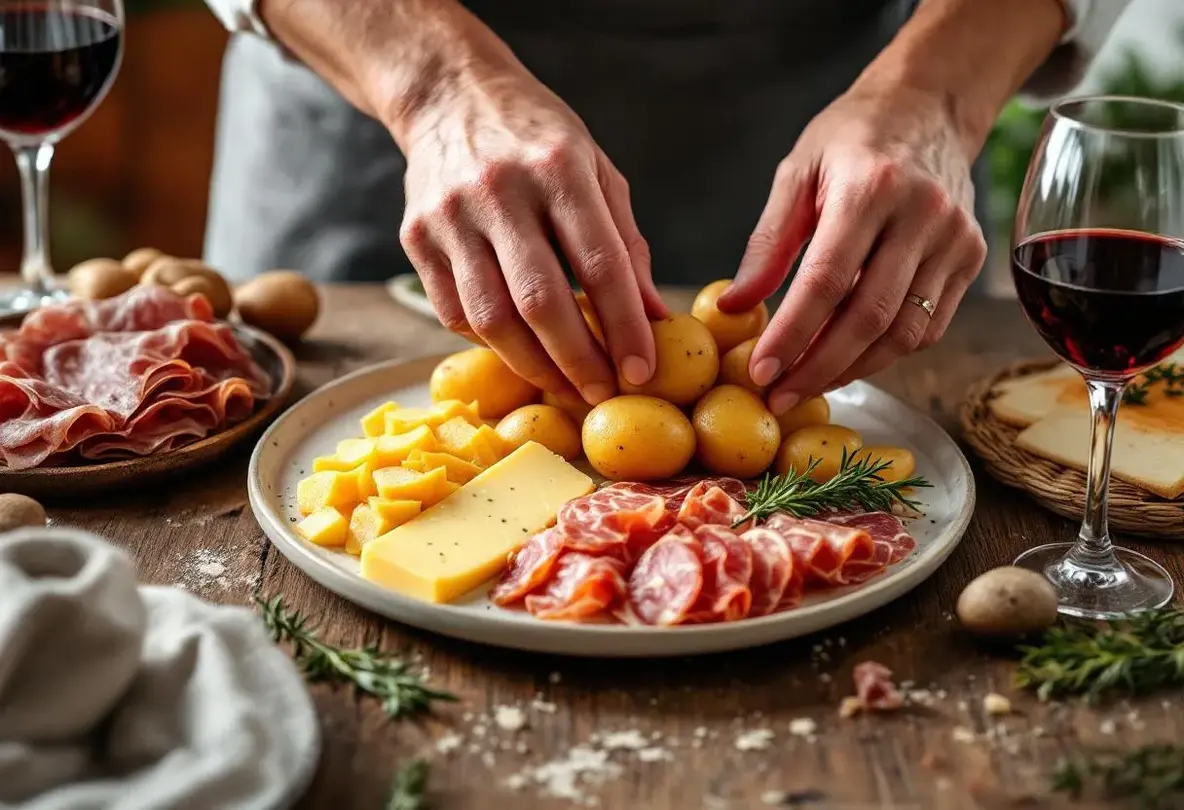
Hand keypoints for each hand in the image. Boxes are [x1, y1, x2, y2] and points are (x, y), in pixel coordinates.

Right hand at [398, 66, 665, 403]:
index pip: (599, 265)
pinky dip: (491, 343)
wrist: (451, 96)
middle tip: (603, 394)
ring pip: (491, 318)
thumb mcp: (598, 171)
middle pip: (540, 302)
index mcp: (558, 169)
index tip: (641, 371)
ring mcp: (449, 216)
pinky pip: (454, 312)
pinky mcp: (415, 237)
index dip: (624, 327)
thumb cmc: (539, 140)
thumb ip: (625, 244)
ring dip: (533, 366)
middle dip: (578, 362)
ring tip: (566, 386)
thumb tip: (655, 319)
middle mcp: (499, 191)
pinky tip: (520, 349)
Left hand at [720, 85, 987, 413]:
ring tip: (807, 385)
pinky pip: (929, 326)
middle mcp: (922, 214)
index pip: (827, 281)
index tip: (760, 372)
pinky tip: (849, 360)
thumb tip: (733, 307)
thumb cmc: (851, 139)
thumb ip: (767, 244)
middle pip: (869, 316)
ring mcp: (954, 238)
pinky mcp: (972, 257)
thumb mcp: (795, 173)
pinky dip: (887, 353)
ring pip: (905, 331)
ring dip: (853, 369)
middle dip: (819, 367)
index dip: (792, 335)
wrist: (927, 106)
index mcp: (870, 187)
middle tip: (778, 397)